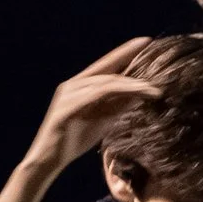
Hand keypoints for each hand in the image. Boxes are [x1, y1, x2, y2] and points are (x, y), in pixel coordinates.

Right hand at [23, 38, 161, 173]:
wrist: (50, 160)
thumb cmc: (75, 141)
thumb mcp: (104, 120)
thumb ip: (118, 106)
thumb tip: (140, 94)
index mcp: (80, 86)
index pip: (105, 65)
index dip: (124, 52)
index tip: (145, 41)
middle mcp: (73, 84)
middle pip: (106, 69)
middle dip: (130, 60)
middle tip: (153, 54)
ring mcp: (69, 94)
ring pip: (105, 82)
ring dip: (131, 84)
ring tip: (152, 89)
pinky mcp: (68, 107)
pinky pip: (97, 95)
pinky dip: (118, 92)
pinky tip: (135, 94)